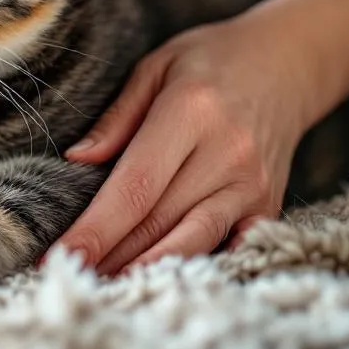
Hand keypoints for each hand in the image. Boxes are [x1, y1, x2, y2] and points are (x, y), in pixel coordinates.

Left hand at [51, 15, 318, 274]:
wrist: (287, 62)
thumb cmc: (209, 61)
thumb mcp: (155, 67)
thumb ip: (116, 117)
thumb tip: (76, 159)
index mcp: (190, 113)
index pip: (135, 186)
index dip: (96, 228)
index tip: (62, 255)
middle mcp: (227, 154)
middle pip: (158, 221)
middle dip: (108, 256)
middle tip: (68, 278)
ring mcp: (252, 184)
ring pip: (192, 241)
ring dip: (145, 270)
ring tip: (102, 288)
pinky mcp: (269, 203)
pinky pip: (231, 246)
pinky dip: (197, 266)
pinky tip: (161, 282)